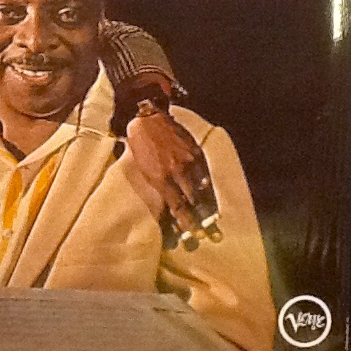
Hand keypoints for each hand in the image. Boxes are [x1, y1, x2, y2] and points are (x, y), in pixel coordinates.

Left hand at [125, 102, 220, 249]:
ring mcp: (189, 160)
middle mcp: (178, 171)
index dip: (187, 221)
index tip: (193, 232)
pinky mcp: (196, 151)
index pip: (178, 206)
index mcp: (162, 178)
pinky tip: (207, 190)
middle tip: (205, 227)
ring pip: (202, 186)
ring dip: (206, 200)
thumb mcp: (144, 169)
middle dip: (200, 215)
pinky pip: (204, 171)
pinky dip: (206, 182)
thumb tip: (169, 203)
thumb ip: (159, 186)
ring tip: (210, 212)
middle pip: (193, 199)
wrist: (148, 118)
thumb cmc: (141, 146)